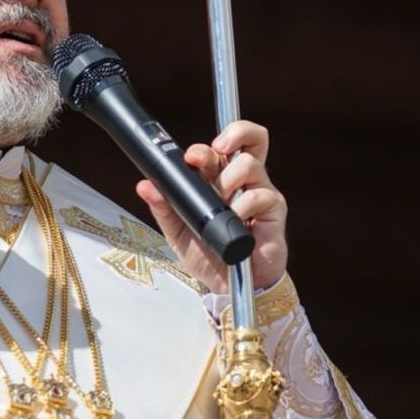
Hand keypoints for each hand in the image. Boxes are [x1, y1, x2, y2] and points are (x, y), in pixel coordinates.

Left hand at [135, 119, 286, 295]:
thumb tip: (145, 186)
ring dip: (229, 179)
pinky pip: (260, 196)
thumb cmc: (208, 254)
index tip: (190, 158)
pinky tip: (234, 221)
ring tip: (220, 201)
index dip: (206, 146)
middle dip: (237, 132)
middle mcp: (242, 180)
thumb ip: (163, 206)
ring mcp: (260, 192)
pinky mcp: (274, 210)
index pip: (220, 148)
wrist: (227, 285)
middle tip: (218, 148)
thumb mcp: (177, 230)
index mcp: (220, 177)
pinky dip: (242, 207)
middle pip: (253, 137)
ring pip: (251, 165)